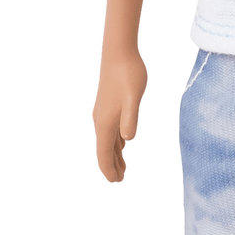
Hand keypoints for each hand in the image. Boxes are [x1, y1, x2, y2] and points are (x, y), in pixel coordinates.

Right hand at [93, 49, 147, 182]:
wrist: (119, 53)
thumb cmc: (128, 74)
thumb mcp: (133, 98)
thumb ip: (130, 119)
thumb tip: (127, 140)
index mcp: (106, 122)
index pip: (103, 153)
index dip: (109, 169)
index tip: (116, 182)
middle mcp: (101, 120)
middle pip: (104, 149)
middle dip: (111, 166)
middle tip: (120, 180)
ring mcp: (103, 112)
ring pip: (107, 139)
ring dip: (113, 155)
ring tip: (122, 167)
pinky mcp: (107, 105)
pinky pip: (109, 129)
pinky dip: (114, 142)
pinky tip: (121, 143)